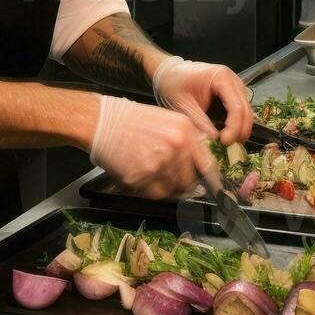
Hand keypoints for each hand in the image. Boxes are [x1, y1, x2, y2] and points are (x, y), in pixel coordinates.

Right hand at [88, 96, 217, 198]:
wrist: (102, 122)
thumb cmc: (134, 121)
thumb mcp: (169, 120)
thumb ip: (188, 140)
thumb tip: (201, 163)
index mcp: (185, 132)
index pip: (207, 164)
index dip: (210, 180)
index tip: (212, 187)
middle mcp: (176, 148)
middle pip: (190, 181)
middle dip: (183, 183)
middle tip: (171, 177)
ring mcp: (158, 164)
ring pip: (173, 190)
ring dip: (165, 186)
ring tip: (152, 172)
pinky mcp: (141, 178)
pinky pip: (154, 194)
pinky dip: (150, 190)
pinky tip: (142, 175)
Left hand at [152, 56, 253, 145]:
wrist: (168, 73)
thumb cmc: (173, 84)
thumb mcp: (184, 105)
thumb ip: (200, 123)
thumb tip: (215, 142)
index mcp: (222, 78)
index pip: (237, 107)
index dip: (234, 128)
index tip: (224, 143)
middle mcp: (234, 81)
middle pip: (246, 111)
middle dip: (239, 132)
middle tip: (226, 147)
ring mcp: (235, 88)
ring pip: (245, 114)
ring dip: (238, 130)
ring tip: (224, 144)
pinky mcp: (232, 96)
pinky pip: (238, 113)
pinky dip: (234, 126)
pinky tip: (223, 136)